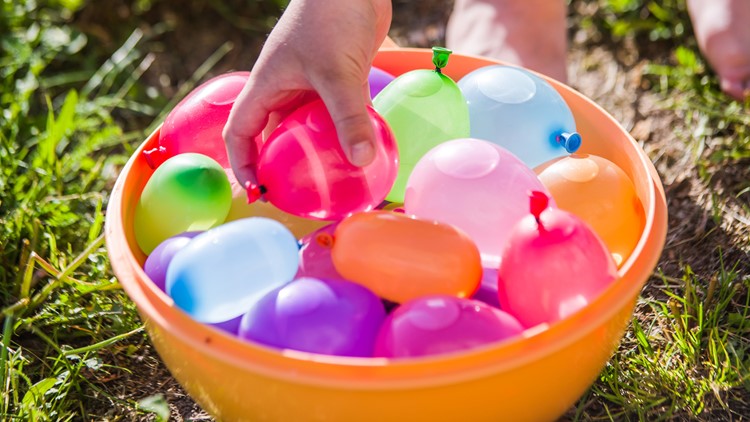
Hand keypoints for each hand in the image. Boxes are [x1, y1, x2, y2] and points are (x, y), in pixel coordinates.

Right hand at [223, 0, 392, 186]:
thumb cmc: (331, 18)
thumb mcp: (337, 73)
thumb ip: (348, 117)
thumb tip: (361, 161)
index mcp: (266, 86)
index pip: (240, 132)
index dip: (243, 164)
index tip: (259, 191)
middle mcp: (284, 89)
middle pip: (273, 136)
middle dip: (280, 166)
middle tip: (298, 195)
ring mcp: (311, 85)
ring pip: (306, 127)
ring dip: (316, 152)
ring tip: (330, 181)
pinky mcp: (337, 79)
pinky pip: (335, 115)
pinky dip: (344, 132)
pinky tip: (360, 152)